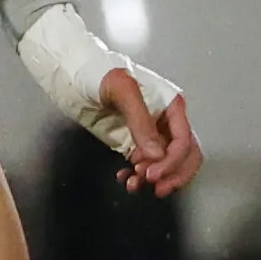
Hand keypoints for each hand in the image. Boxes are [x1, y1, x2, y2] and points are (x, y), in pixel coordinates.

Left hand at [105, 70, 202, 197]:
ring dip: (155, 177)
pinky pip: (145, 163)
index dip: (172, 161)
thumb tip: (157, 154)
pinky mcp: (134, 141)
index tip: (152, 174)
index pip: (184, 141)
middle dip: (172, 173)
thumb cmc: (101, 74)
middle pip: (184, 155)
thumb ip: (141, 122)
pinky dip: (138, 175)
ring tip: (134, 184)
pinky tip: (125, 178)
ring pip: (165, 163)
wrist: (76, 75)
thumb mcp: (123, 92)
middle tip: (153, 185)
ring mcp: (151, 133)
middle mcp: (166, 121)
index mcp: (172, 106)